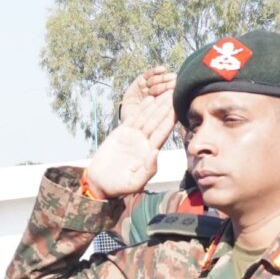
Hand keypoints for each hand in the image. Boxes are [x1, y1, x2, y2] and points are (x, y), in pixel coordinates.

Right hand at [82, 67, 178, 198]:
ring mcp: (133, 137)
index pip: (163, 134)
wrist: (100, 183)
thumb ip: (147, 170)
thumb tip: (156, 153)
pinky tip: (150, 99)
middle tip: (176, 93)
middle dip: (166, 107)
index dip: (170, 121)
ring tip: (166, 92)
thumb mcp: (135, 182)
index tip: (178, 108)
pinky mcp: (121, 133)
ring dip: (157, 105)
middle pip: (157, 121)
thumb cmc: (119, 186)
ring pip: (147, 117)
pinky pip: (133, 118)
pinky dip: (142, 109)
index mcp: (150, 153)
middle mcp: (144, 142)